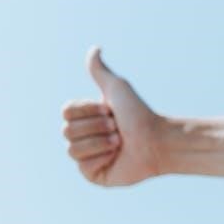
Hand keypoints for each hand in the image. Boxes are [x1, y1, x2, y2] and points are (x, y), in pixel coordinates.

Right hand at [60, 47, 162, 185]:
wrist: (157, 139)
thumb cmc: (139, 113)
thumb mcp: (117, 88)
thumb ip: (100, 71)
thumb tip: (95, 48)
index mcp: (85, 117)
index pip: (66, 112)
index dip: (88, 110)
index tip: (110, 110)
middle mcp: (83, 137)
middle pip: (67, 131)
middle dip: (97, 127)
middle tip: (117, 128)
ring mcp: (87, 157)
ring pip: (73, 149)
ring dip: (101, 142)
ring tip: (120, 142)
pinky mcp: (94, 175)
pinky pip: (83, 167)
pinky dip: (102, 158)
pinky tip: (117, 156)